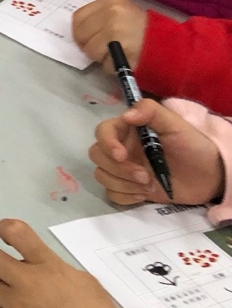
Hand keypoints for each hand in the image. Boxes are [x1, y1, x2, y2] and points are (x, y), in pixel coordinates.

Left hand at [0, 218, 134, 307]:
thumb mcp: (81, 278)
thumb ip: (53, 266)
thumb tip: (35, 265)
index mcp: (48, 265)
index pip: (15, 231)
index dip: (4, 228)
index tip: (6, 236)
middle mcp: (26, 281)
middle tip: (0, 266)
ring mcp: (15, 305)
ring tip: (8, 293)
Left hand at [73, 0, 149, 71]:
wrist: (170, 46)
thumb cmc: (145, 27)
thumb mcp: (128, 7)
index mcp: (111, 3)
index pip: (78, 18)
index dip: (79, 30)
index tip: (86, 36)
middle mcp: (112, 17)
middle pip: (81, 36)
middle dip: (88, 45)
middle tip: (100, 47)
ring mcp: (115, 36)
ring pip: (91, 52)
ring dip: (100, 57)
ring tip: (113, 53)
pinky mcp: (121, 56)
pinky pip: (104, 65)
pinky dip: (110, 67)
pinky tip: (122, 61)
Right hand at [90, 98, 224, 206]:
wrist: (209, 176)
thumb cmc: (192, 145)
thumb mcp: (175, 124)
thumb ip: (151, 111)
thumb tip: (125, 115)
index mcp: (128, 131)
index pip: (102, 132)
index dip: (107, 143)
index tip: (122, 155)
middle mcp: (122, 149)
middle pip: (97, 156)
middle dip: (118, 169)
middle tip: (144, 176)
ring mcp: (124, 170)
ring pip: (102, 176)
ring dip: (123, 184)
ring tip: (149, 185)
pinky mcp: (130, 189)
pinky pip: (112, 194)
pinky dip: (125, 196)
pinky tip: (143, 195)